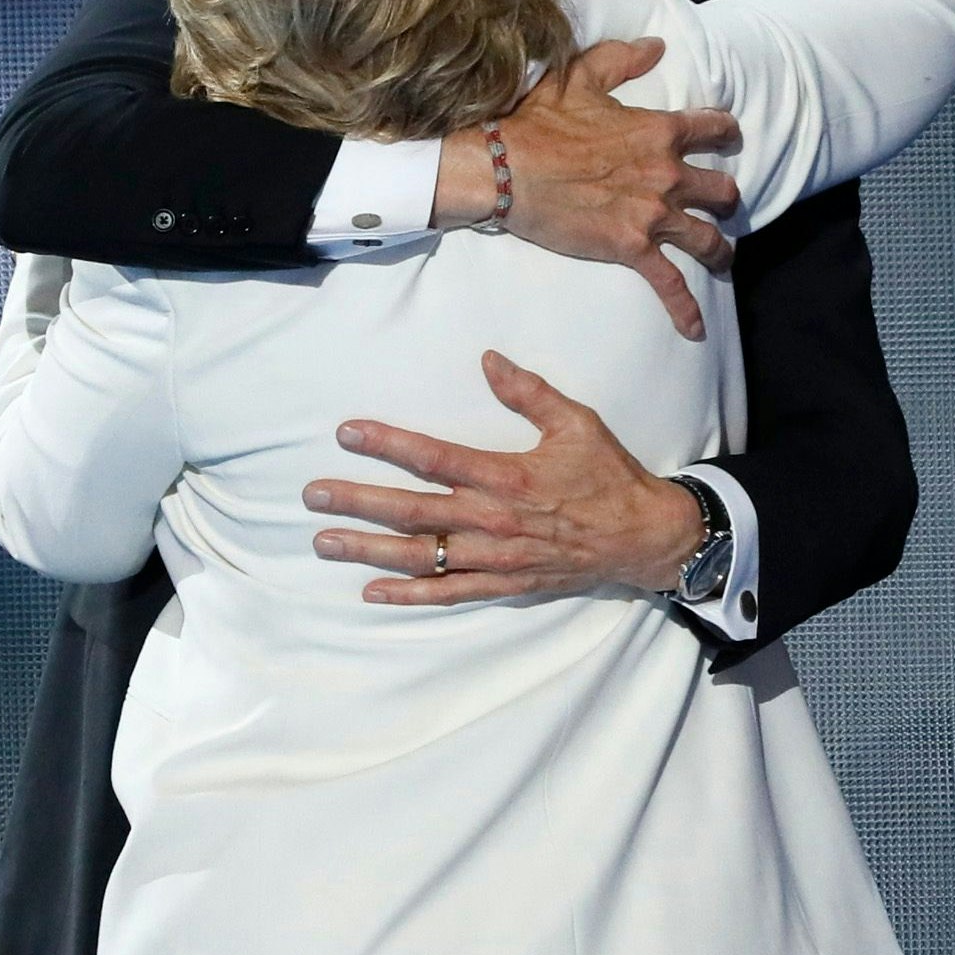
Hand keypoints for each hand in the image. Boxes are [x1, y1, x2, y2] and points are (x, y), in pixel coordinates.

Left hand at [305, 352, 706, 605]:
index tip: (347, 433)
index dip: (387, 444)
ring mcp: (494, 559)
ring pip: (419, 556)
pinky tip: (371, 591)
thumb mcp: (576, 422)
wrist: (642, 537)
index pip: (434, 458)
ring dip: (368, 550)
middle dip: (357, 502)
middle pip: (411, 511)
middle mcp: (492, 521)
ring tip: (324, 542)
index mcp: (507, 477)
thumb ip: (529, 392)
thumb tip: (488, 360)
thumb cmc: (608, 476)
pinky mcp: (503, 584)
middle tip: (312, 496)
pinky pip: (447, 593)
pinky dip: (408, 594)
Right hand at [434, 39, 741, 339]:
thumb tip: (655, 46)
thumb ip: (621, 60)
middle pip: (722, 189)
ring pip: (708, 237)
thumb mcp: (579, 77)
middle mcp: (667, 173)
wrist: (504, 168)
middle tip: (718, 204)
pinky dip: (684, 308)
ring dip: (719, 248)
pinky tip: (694, 328)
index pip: (714, 128)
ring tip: (721, 257)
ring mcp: (653, 213)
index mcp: (659, 130)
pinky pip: (670, 283)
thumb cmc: (536, 121)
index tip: (728, 137)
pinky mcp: (632, 247)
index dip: (725, 132)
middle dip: (723, 196)